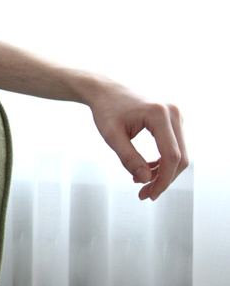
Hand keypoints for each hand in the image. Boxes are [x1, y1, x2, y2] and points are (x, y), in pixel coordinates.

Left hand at [89, 82, 187, 200]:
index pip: (171, 155)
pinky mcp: (173, 119)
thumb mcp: (111, 136)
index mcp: (159, 114)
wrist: (106, 90)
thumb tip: (146, 180)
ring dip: (163, 172)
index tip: (150, 195)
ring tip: (141, 184)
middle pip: (180, 157)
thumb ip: (128, 157)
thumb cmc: (106, 110)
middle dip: (164, 179)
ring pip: (179, 153)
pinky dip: (163, 161)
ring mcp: (176, 115)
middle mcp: (173, 112)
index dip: (163, 180)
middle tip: (145, 194)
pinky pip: (174, 146)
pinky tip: (146, 170)